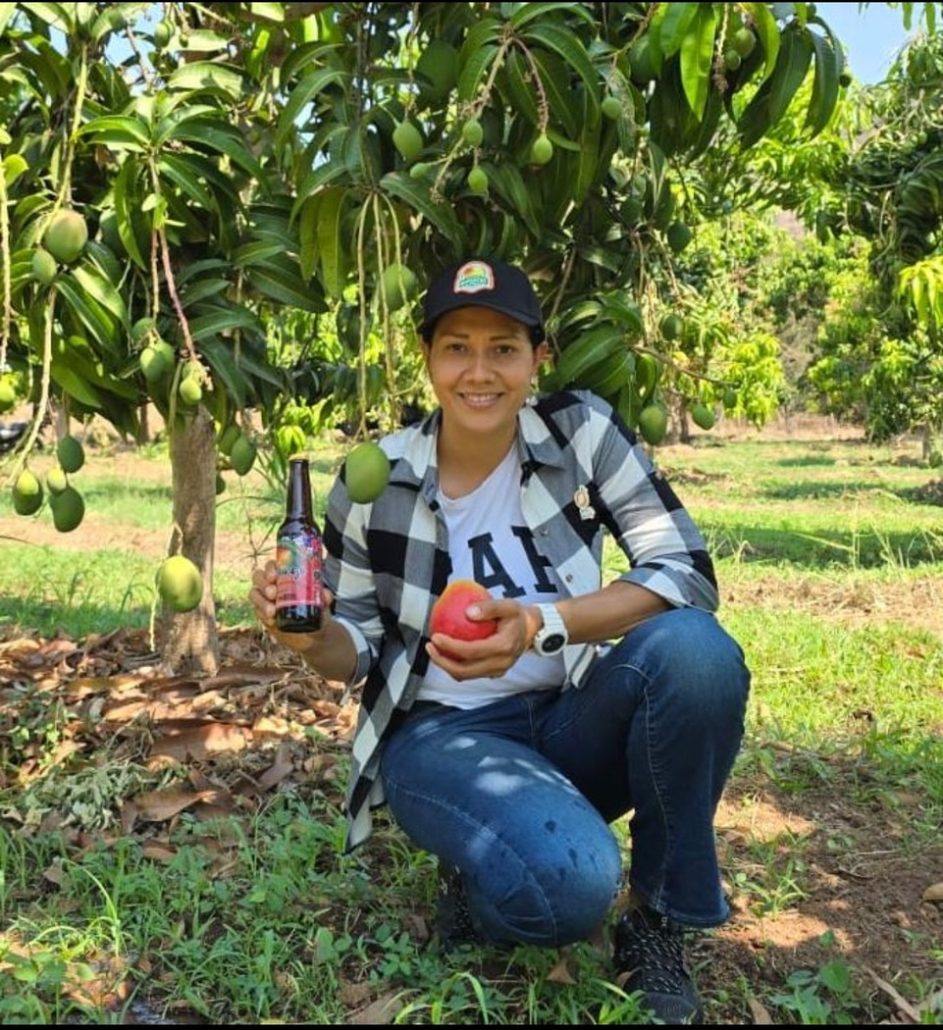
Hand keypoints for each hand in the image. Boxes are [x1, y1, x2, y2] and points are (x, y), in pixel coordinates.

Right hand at [248, 559, 333, 656]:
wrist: (313, 634)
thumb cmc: (317, 611)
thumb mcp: (322, 603)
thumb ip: (324, 598)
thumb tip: (325, 594)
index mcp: (285, 575)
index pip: (272, 566)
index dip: (270, 568)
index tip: (275, 576)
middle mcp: (273, 584)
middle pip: (258, 577)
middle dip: (263, 584)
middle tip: (273, 593)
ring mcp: (266, 599)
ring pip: (254, 593)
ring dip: (260, 601)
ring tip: (272, 611)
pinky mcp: (262, 614)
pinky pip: (256, 611)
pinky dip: (262, 614)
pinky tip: (272, 621)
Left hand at [426, 598, 540, 681]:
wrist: (531, 631)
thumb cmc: (517, 616)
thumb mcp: (507, 605)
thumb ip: (489, 607)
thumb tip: (468, 612)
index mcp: (503, 648)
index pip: (471, 652)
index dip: (450, 647)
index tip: (436, 637)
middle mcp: (500, 664)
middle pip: (465, 671)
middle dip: (443, 662)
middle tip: (430, 647)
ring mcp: (497, 671)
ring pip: (466, 675)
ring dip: (447, 666)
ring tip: (434, 651)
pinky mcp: (494, 673)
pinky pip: (471, 673)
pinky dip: (456, 666)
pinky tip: (446, 654)